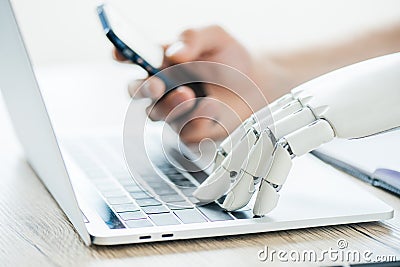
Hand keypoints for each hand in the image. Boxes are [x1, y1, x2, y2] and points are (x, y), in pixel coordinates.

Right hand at [114, 25, 278, 142]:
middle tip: (158, 86)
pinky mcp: (190, 130)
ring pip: (157, 114)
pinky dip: (197, 122)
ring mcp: (174, 110)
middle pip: (136, 92)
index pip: (132, 57)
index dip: (121, 55)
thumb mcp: (215, 37)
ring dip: (172, 107)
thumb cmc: (230, 59)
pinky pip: (184, 133)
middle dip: (143, 91)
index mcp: (161, 61)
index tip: (120, 54)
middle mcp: (163, 87)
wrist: (256, 84)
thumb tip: (174, 53)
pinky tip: (213, 109)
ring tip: (191, 95)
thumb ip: (193, 38)